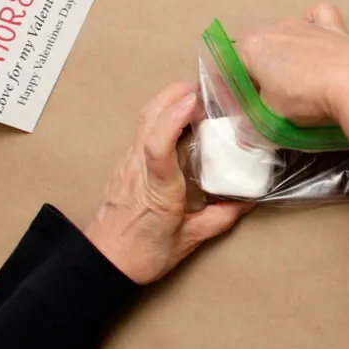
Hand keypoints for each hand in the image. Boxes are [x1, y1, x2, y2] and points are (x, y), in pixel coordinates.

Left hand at [84, 83, 250, 283]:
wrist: (102, 261)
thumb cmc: (141, 253)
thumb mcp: (189, 240)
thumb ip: (220, 217)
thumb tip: (246, 201)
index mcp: (159, 189)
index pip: (158, 145)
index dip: (174, 118)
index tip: (194, 99)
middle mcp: (139, 170)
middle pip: (149, 119)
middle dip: (174, 94)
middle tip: (204, 87)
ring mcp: (128, 164)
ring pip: (143, 121)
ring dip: (166, 101)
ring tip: (192, 96)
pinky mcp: (124, 165)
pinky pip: (141, 131)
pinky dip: (159, 115)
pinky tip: (175, 119)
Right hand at [237, 3, 348, 140]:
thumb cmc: (304, 99)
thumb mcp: (270, 119)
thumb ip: (251, 126)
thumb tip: (244, 136)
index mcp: (251, 47)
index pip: (228, 71)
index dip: (231, 96)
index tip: (243, 115)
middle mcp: (273, 28)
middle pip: (256, 54)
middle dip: (256, 78)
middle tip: (268, 105)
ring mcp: (304, 24)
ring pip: (284, 37)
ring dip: (284, 59)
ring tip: (296, 85)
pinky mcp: (332, 25)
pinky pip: (317, 17)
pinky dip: (314, 25)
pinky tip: (316, 43)